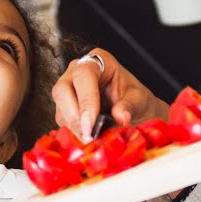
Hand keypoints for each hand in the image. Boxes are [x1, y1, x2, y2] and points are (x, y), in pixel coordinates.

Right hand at [51, 47, 166, 140]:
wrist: (135, 111)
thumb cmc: (136, 100)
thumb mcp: (140, 100)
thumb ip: (130, 106)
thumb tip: (120, 117)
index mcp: (98, 61)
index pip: (83, 75)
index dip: (86, 100)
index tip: (91, 124)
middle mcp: (78, 71)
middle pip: (63, 90)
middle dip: (75, 116)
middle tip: (88, 136)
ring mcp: (69, 88)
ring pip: (60, 107)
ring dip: (74, 127)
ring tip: (91, 140)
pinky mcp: (65, 107)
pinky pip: (62, 120)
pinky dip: (73, 132)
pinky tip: (87, 138)